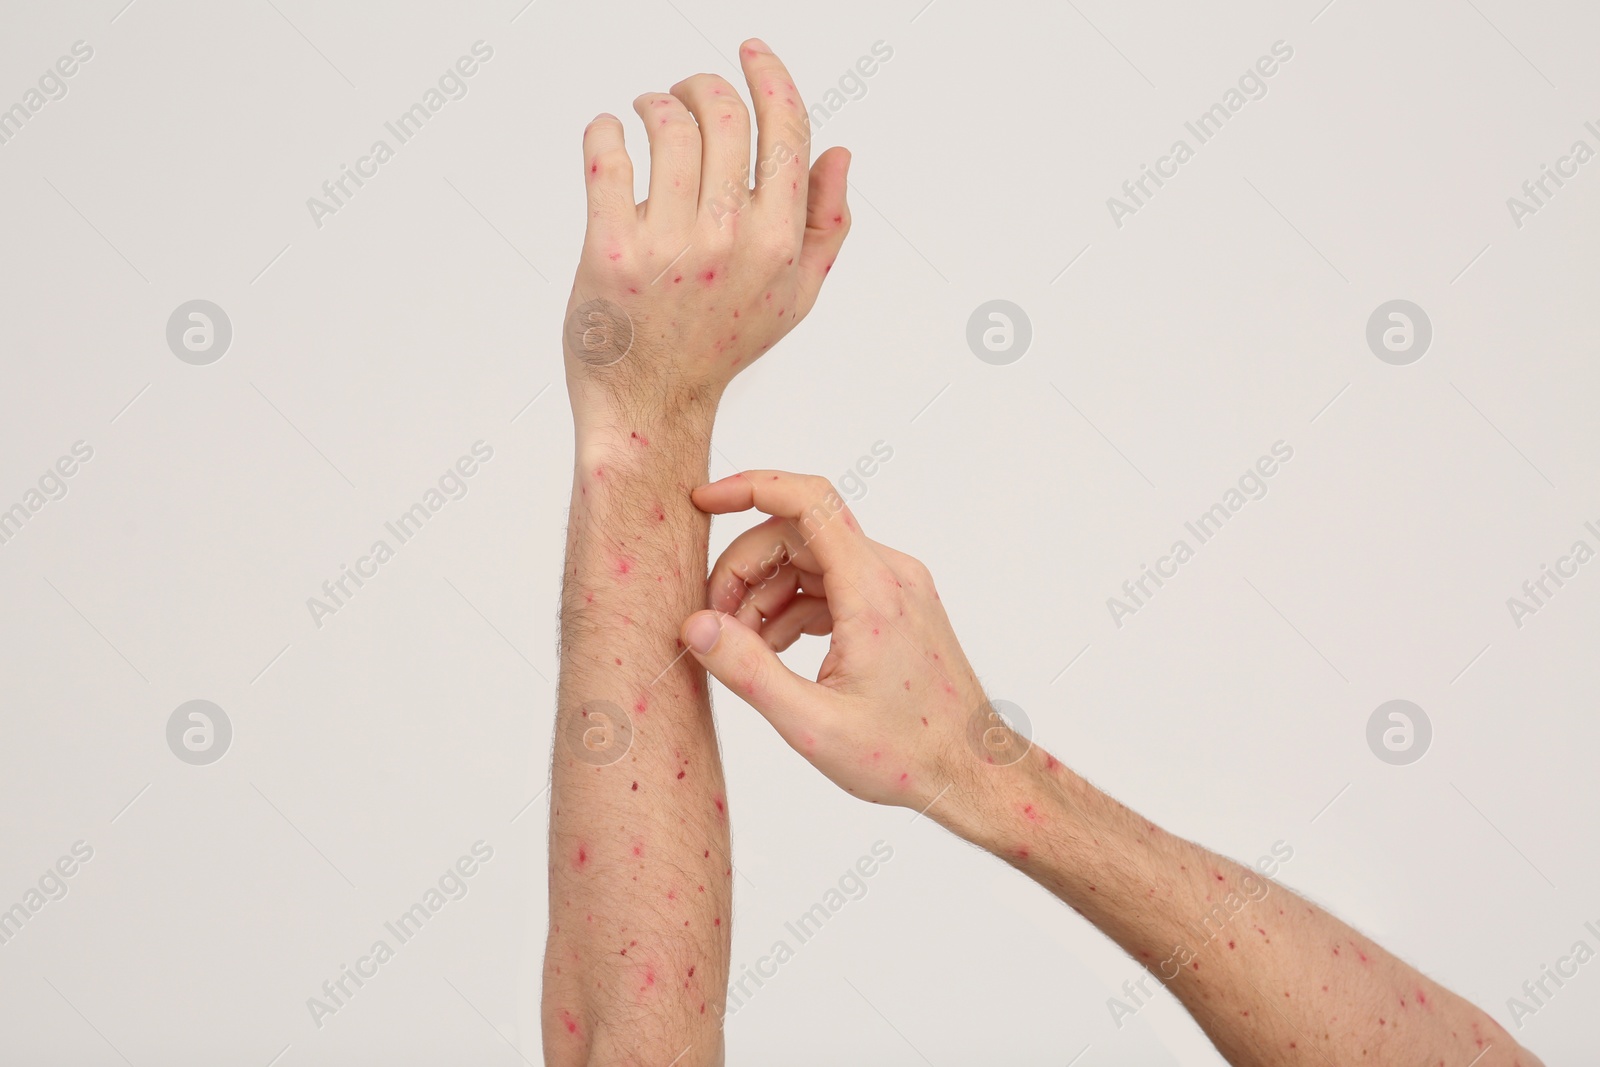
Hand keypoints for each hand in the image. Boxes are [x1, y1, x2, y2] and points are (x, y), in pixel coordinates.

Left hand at [564, 40, 851, 422]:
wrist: (652, 401)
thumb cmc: (719, 344)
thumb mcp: (793, 295)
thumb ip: (826, 224)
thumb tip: (840, 153)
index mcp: (779, 243)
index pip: (785, 131)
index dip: (770, 76)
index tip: (751, 50)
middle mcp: (728, 240)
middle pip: (723, 114)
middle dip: (702, 85)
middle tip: (684, 95)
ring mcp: (667, 245)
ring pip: (666, 125)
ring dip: (653, 102)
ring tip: (644, 114)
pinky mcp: (609, 250)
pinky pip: (608, 155)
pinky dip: (605, 129)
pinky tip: (608, 134)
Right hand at [678, 471, 1010, 809]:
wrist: (971, 772)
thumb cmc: (906, 755)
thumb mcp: (812, 723)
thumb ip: (747, 671)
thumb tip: (695, 626)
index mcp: (872, 590)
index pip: (807, 500)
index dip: (749, 488)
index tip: (702, 502)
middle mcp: (889, 574)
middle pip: (797, 533)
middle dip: (743, 569)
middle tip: (713, 624)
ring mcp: (896, 587)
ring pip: (810, 559)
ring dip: (764, 593)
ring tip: (742, 649)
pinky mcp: (894, 606)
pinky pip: (831, 583)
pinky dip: (793, 607)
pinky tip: (773, 651)